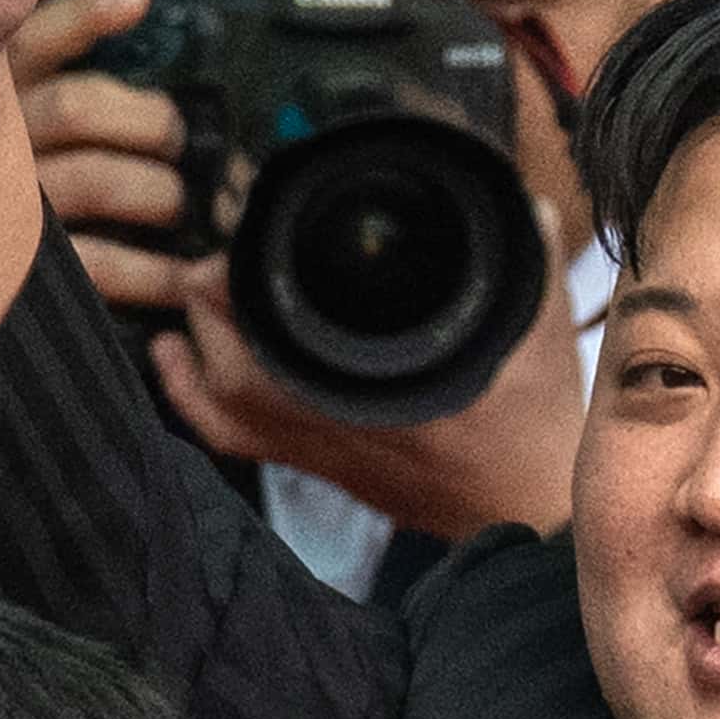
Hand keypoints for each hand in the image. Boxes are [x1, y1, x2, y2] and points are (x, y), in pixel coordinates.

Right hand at [6, 0, 194, 309]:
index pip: (35, 37)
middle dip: (155, 123)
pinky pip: (101, 263)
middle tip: (196, 144)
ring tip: (197, 204)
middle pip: (76, 107)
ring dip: (162, 190)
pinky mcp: (24, 270)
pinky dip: (157, 273)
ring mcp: (5, 205)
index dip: (85, 16)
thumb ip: (60, 53)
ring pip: (96, 180)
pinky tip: (195, 275)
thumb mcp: (11, 102)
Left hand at [150, 211, 587, 538]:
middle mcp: (336, 423)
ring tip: (189, 301)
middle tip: (221, 253)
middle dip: (216, 299)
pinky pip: (229, 437)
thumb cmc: (535, 431)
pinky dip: (191, 398)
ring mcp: (318, 449)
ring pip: (220, 403)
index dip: (253, 269)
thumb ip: (535, 261)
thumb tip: (528, 202)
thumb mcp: (542, 335)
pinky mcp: (315, 466)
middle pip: (236, 362)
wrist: (527, 516)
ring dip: (194, 347)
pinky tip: (177, 361)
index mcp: (387, 388)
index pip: (287, 323)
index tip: (252, 227)